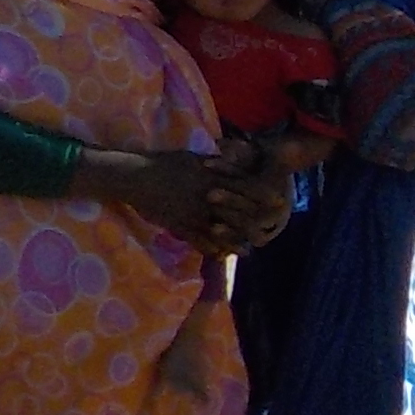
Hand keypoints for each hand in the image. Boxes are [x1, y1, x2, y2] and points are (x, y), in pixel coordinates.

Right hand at [91, 143, 274, 253]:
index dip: (263, 196)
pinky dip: (211, 248)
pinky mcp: (180, 224)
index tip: (279, 203)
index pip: (245, 187)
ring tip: (249, 252)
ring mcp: (194, 212)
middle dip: (255, 224)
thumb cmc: (164, 163)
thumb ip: (216, 163)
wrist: (135, 176)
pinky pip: (199, 240)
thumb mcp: (193, 158)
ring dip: (235, 242)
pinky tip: (221, 256)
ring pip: (221, 230)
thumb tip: (233, 159)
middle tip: (269, 233)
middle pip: (238, 212)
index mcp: (212, 177)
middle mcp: (207, 195)